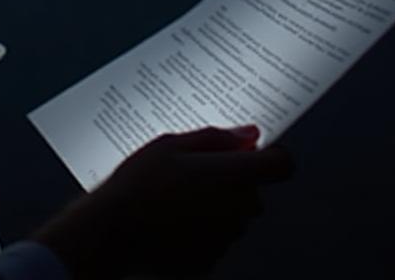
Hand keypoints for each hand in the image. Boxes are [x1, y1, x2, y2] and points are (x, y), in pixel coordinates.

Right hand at [32, 125, 294, 279]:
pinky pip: (216, 238)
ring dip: (218, 205)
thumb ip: (216, 138)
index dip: (272, 155)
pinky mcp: (210, 259)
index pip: (282, 165)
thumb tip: (249, 135)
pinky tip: (172, 219)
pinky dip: (202, 228)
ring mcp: (225, 238)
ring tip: (177, 196)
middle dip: (234, 180)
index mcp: (232, 175)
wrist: (112, 231)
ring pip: (235, 215)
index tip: (255, 152)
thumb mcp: (171, 144)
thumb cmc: (139, 184)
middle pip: (254, 191)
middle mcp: (237, 209)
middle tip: (197, 171)